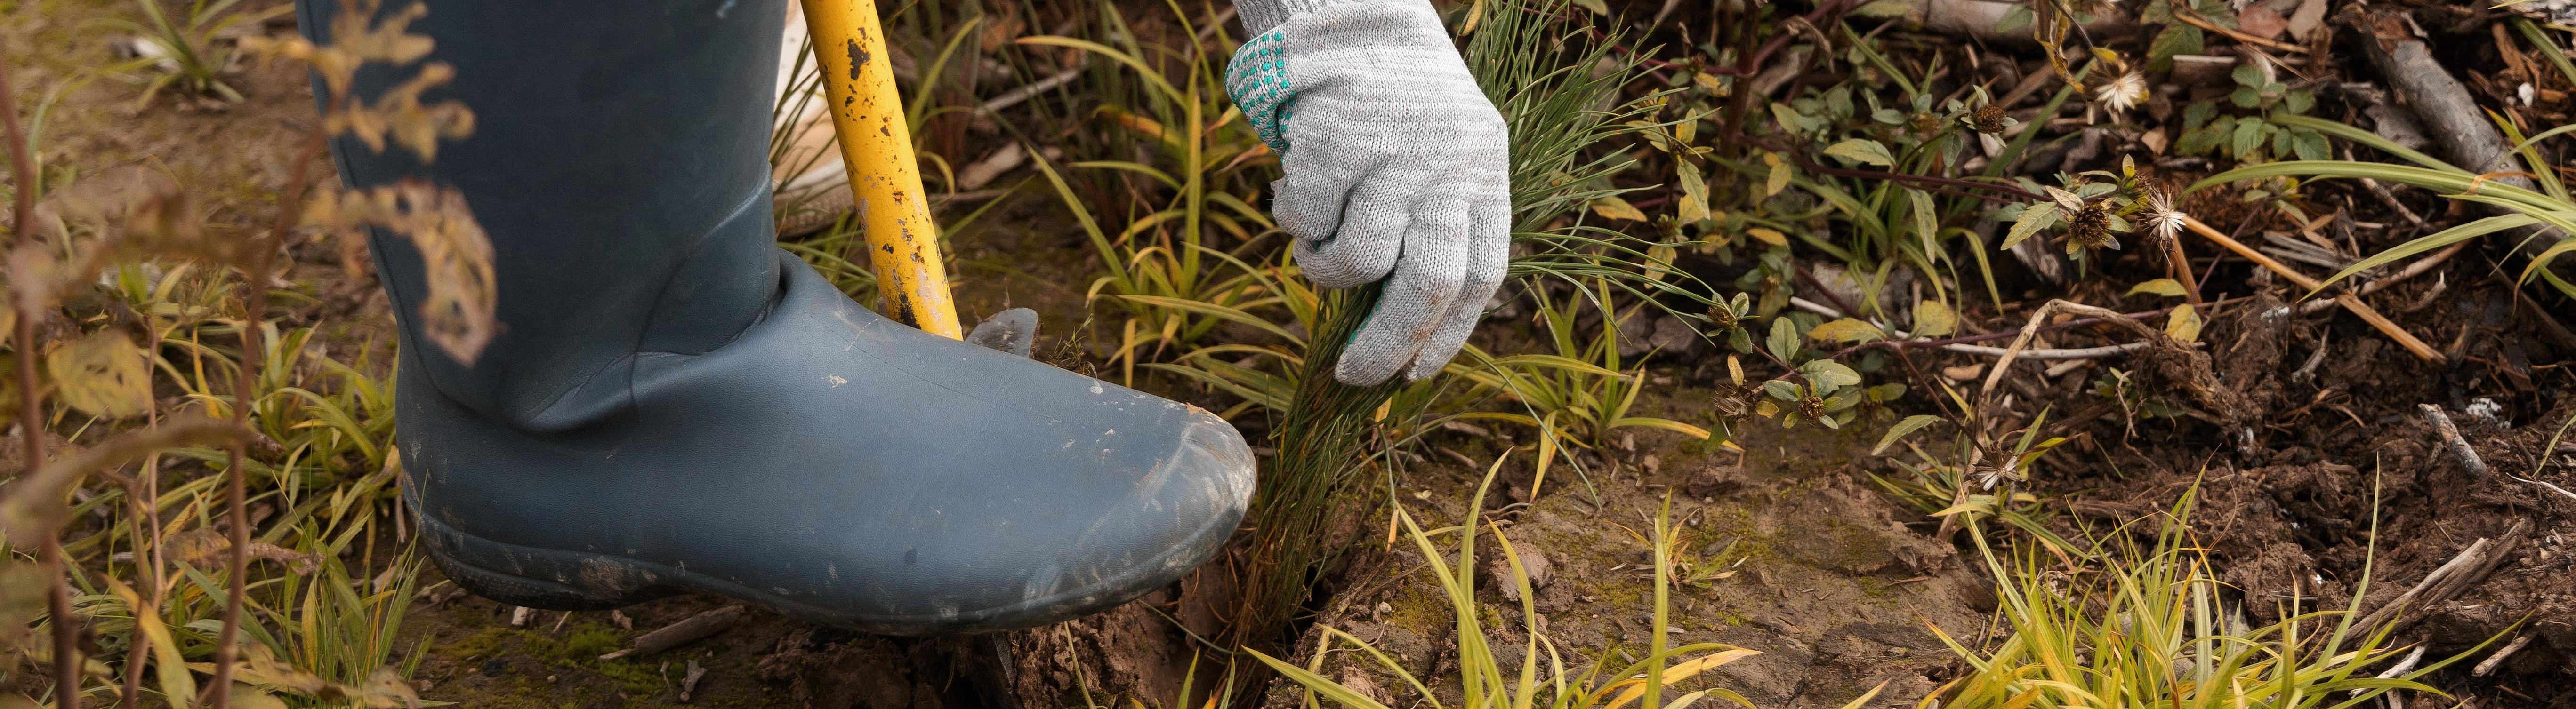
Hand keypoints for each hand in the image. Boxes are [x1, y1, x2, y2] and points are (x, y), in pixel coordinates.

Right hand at [1225, 0, 1510, 385]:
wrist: (1360, 15)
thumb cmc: (1397, 103)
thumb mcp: (1442, 155)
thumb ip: (1432, 225)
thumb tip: (1397, 329)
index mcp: (1484, 177)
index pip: (1481, 276)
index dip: (1447, 335)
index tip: (1413, 376)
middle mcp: (1450, 169)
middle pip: (1429, 284)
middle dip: (1387, 344)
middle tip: (1353, 377)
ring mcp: (1397, 155)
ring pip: (1359, 258)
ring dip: (1326, 270)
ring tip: (1315, 249)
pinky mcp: (1341, 140)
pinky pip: (1308, 219)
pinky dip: (1294, 222)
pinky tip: (1294, 193)